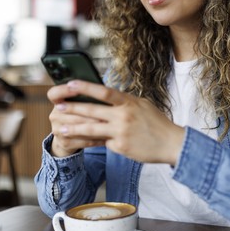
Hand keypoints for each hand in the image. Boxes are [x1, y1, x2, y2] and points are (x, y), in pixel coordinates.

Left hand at [47, 80, 185, 163]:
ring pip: (91, 129)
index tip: (70, 84)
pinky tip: (77, 142)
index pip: (104, 92)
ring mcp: (121, 131)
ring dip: (73, 128)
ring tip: (60, 128)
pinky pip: (101, 143)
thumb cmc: (157, 123)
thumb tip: (108, 96)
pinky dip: (89, 142)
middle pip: (93, 110)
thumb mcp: (142, 105)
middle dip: (73, 108)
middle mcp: (124, 115)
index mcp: (129, 102)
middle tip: (58, 106)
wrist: (171, 143)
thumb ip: (125, 102)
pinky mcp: (120, 146)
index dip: (86, 87)